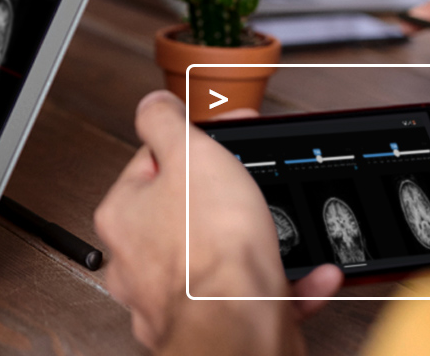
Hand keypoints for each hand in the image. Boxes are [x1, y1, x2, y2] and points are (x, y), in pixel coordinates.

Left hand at [94, 92, 340, 354]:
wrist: (237, 327)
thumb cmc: (210, 249)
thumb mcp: (191, 154)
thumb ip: (165, 122)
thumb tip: (152, 104)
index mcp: (123, 215)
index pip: (151, 163)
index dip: (192, 145)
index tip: (221, 139)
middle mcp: (137, 261)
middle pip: (184, 211)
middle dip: (226, 198)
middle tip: (252, 188)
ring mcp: (173, 298)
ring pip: (218, 258)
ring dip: (257, 243)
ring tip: (280, 233)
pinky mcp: (212, 325)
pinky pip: (248, 297)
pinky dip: (281, 285)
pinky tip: (307, 276)